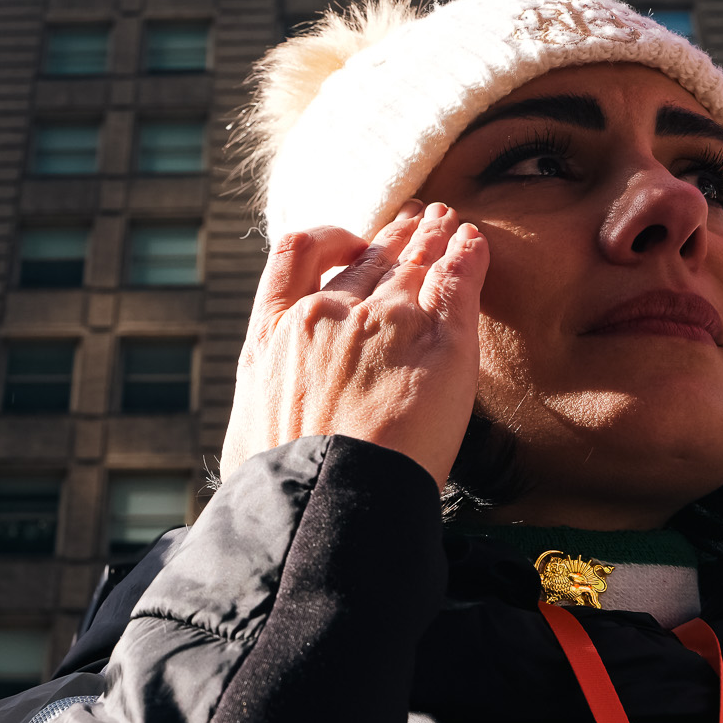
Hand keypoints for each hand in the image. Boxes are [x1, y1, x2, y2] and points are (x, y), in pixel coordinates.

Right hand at [219, 201, 488, 486]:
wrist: (326, 501)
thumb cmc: (282, 486)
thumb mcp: (248, 432)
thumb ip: (263, 405)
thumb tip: (259, 429)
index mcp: (272, 332)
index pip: (295, 254)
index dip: (328, 239)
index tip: (349, 243)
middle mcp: (325, 312)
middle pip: (366, 256)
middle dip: (394, 237)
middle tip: (415, 223)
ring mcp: (383, 320)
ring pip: (411, 260)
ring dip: (432, 236)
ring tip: (447, 222)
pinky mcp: (438, 340)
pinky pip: (457, 280)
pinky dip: (467, 256)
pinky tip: (474, 243)